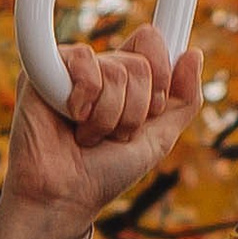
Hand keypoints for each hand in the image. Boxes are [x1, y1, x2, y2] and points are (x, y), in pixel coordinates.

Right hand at [0, 19, 203, 238]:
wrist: (65, 196)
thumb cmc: (105, 172)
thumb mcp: (159, 139)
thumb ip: (184, 100)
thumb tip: (194, 55)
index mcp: (125, 78)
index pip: (152, 42)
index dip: (162, 75)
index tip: (155, 108)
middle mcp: (98, 68)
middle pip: (140, 64)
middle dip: (135, 111)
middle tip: (113, 134)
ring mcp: (71, 68)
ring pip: (116, 69)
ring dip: (109, 117)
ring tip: (87, 136)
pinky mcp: (43, 69)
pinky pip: (84, 61)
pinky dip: (85, 100)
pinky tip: (69, 118)